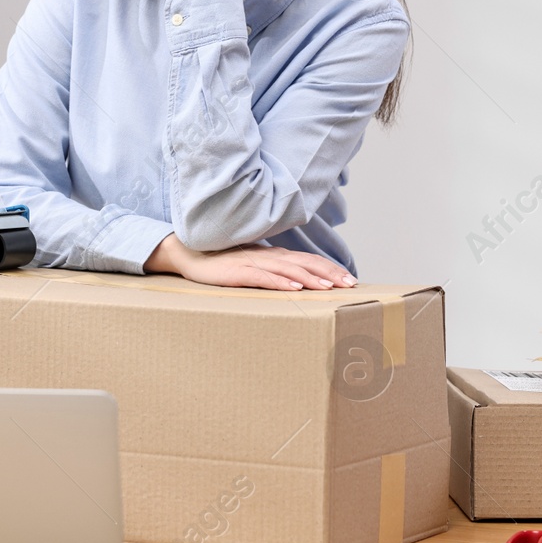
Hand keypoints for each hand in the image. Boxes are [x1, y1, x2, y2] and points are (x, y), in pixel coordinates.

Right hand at [144, 234, 355, 290]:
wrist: (191, 254)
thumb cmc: (224, 262)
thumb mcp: (254, 266)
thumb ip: (275, 270)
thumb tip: (297, 281)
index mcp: (275, 255)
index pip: (309, 260)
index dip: (330, 268)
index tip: (350, 279)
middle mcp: (268, 256)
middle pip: (305, 263)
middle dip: (329, 273)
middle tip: (350, 284)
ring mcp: (253, 262)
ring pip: (288, 270)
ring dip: (309, 278)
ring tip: (328, 287)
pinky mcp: (237, 271)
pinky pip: (262, 277)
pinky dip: (279, 282)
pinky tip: (294, 288)